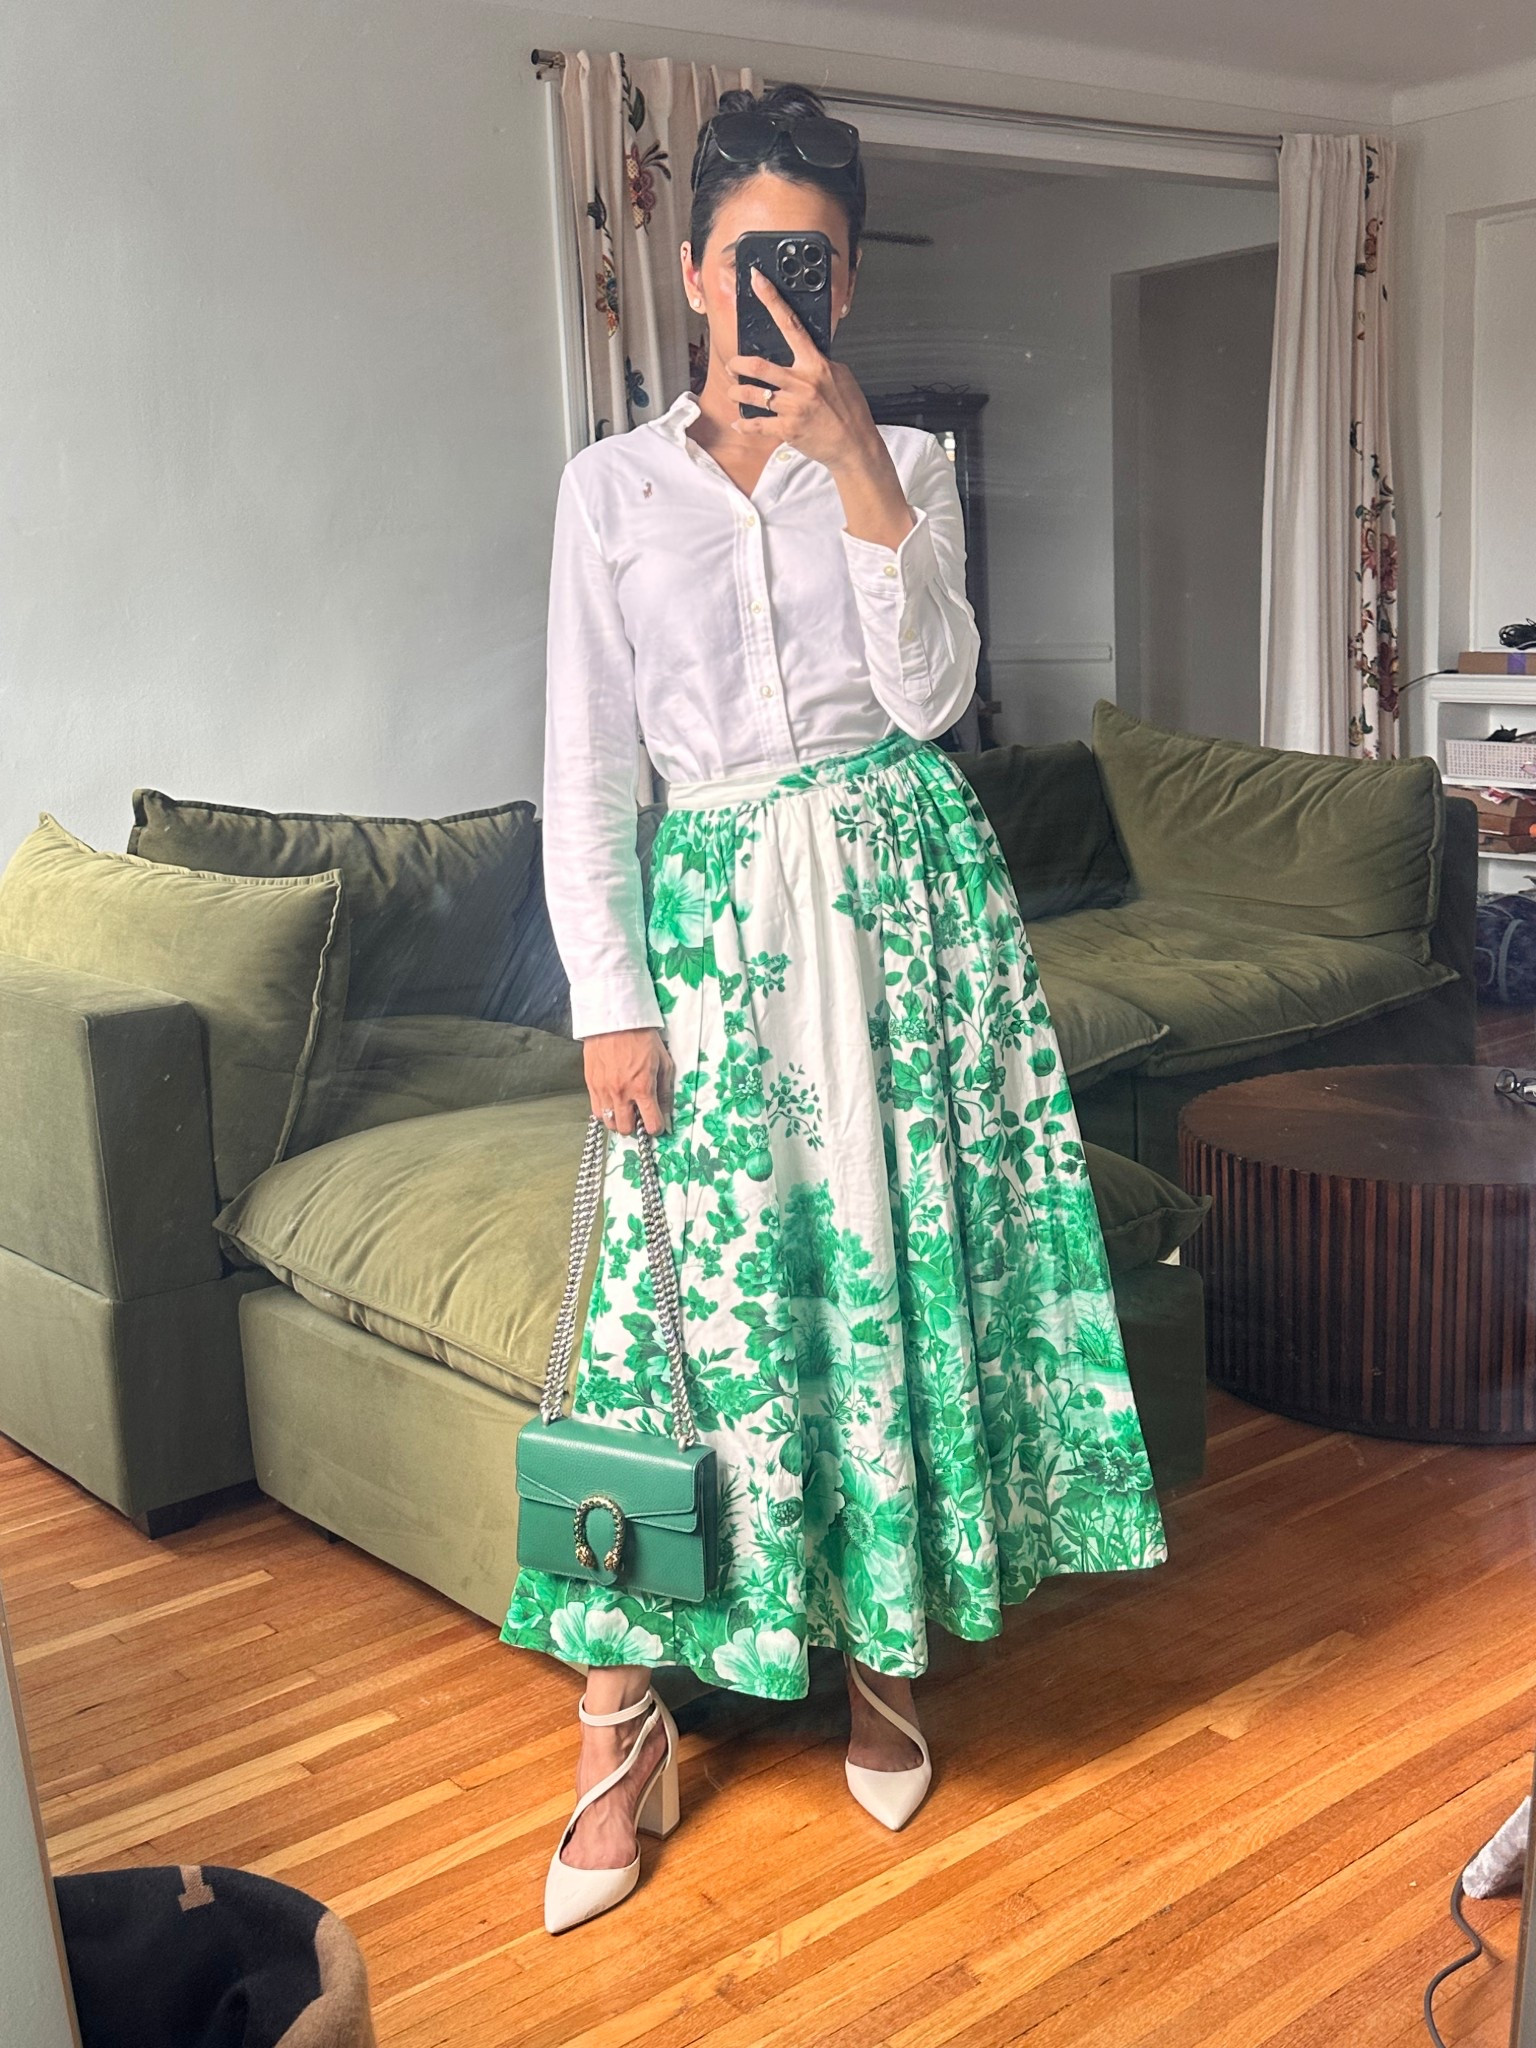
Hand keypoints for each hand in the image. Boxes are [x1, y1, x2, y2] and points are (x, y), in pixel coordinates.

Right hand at [583, 1027, 672, 1136]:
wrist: (615, 1020)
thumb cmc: (641, 1037)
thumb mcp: (663, 1062)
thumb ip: (665, 1091)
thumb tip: (667, 1112)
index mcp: (642, 1087)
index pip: (651, 1124)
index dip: (656, 1127)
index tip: (656, 1122)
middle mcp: (622, 1093)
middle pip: (626, 1129)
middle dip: (635, 1127)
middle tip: (639, 1116)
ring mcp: (604, 1090)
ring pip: (609, 1123)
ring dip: (619, 1120)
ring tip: (624, 1109)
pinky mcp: (591, 1085)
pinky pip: (596, 1111)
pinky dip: (605, 1112)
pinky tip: (612, 1103)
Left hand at [728, 269, 879, 472]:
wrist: (855, 446)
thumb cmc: (850, 411)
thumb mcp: (840, 376)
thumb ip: (819, 363)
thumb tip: (805, 354)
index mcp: (816, 365)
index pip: (791, 325)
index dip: (772, 300)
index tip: (758, 281)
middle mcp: (803, 383)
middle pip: (760, 366)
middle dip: (739, 364)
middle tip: (733, 365)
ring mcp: (794, 407)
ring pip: (753, 394)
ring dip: (738, 392)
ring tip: (734, 391)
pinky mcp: (788, 429)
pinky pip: (757, 424)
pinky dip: (744, 424)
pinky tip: (739, 423)